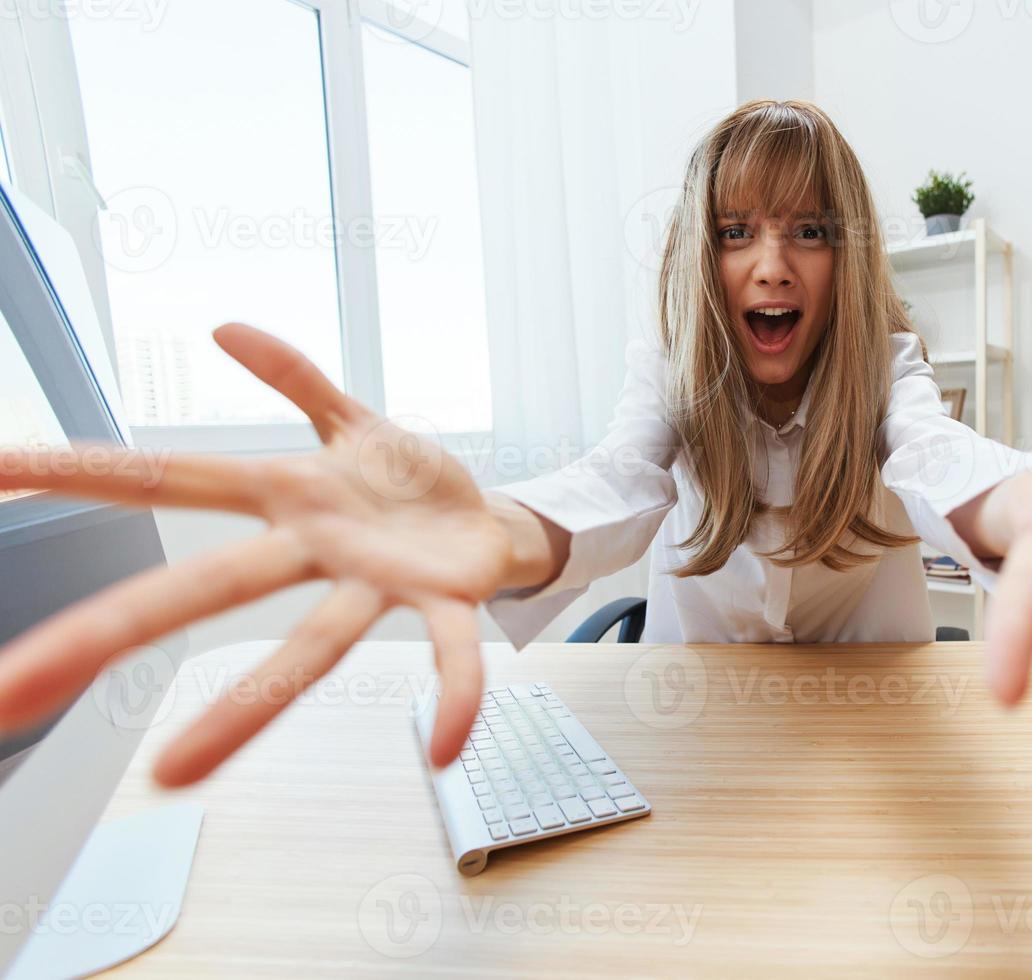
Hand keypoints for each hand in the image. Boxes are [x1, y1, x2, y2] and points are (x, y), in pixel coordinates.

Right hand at [0, 324, 557, 784]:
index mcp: (287, 495)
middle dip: (112, 634)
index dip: (76, 472)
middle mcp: (317, 550)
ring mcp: (378, 585)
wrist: (493, 528)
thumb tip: (224, 330)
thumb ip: (297, 378)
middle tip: (14, 689)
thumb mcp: (353, 419)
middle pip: (206, 586)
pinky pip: (449, 652)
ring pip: (309, 644)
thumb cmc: (410, 485)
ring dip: (245, 710)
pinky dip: (454, 694)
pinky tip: (441, 746)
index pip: (164, 481)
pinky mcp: (447, 604)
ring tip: (175, 774)